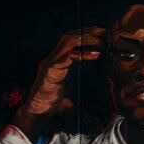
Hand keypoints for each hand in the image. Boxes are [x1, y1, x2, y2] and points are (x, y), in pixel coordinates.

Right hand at [13, 26, 106, 140]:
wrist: (38, 111)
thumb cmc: (54, 101)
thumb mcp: (72, 87)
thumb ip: (81, 80)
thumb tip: (98, 82)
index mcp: (60, 60)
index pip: (73, 40)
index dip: (88, 34)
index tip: (104, 34)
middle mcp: (54, 58)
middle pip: (70, 36)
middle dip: (88, 32)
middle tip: (105, 32)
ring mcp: (51, 62)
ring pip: (67, 42)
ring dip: (85, 39)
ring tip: (101, 41)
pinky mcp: (50, 70)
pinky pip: (66, 58)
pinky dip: (81, 54)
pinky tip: (94, 55)